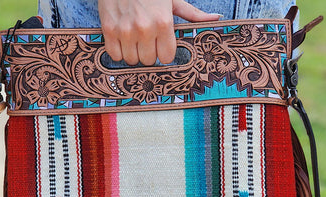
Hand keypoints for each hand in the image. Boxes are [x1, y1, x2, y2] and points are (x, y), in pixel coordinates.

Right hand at [98, 0, 221, 65]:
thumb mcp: (173, 0)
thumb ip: (192, 15)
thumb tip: (216, 19)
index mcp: (163, 22)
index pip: (166, 58)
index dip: (163, 51)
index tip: (160, 43)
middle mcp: (145, 29)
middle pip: (148, 61)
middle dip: (148, 52)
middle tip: (145, 38)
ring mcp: (125, 30)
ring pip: (131, 60)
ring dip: (132, 52)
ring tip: (133, 36)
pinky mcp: (109, 30)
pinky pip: (115, 55)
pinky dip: (117, 50)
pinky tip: (121, 37)